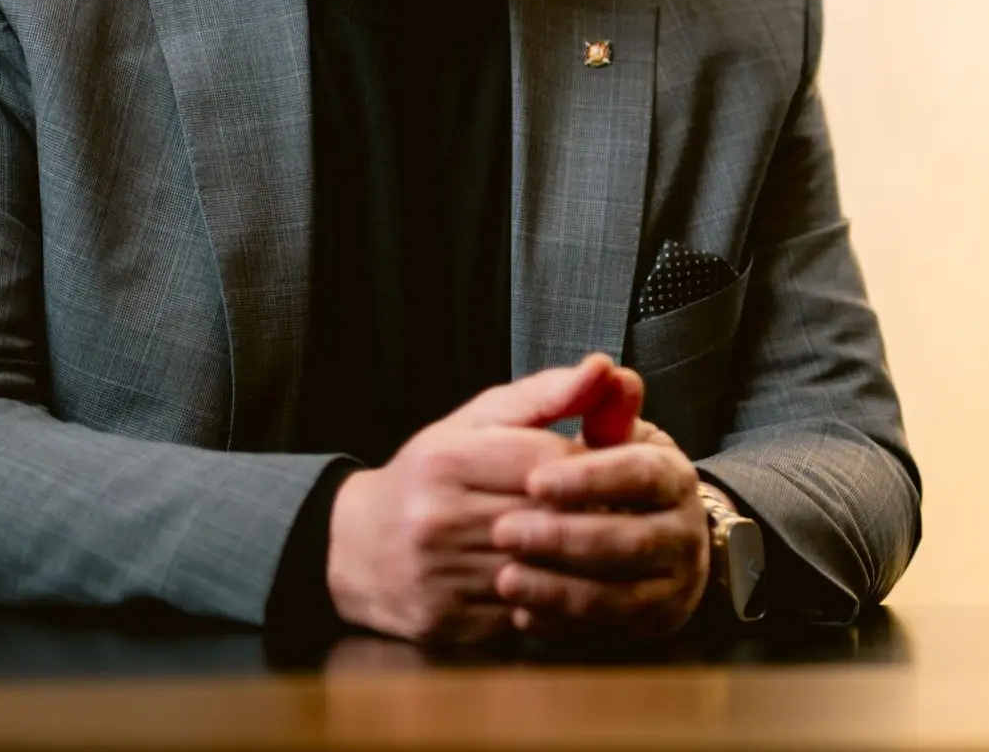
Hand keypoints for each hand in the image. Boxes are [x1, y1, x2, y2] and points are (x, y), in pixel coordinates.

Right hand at [325, 354, 637, 640]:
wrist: (355, 548)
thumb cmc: (431, 474)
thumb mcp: (478, 421)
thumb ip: (546, 394)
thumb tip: (605, 367)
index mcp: (447, 460)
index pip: (548, 462)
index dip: (594, 464)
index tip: (622, 465)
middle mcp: (437, 519)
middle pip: (548, 517)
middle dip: (596, 512)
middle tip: (632, 509)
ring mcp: (439, 576)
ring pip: (541, 569)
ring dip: (584, 560)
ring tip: (613, 547)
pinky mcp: (446, 621)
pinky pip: (522, 613)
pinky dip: (556, 599)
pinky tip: (574, 583)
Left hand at [489, 417, 711, 637]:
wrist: (647, 535)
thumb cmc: (607, 471)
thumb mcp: (602, 431)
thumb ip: (591, 401)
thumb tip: (602, 366)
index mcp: (673, 474)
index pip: (640, 473)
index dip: (589, 477)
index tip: (534, 480)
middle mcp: (685, 529)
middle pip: (632, 539)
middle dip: (564, 537)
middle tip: (503, 531)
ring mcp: (676, 581)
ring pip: (622, 592)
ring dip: (559, 588)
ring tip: (503, 578)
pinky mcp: (656, 621)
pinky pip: (610, 629)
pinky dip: (564, 623)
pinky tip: (520, 612)